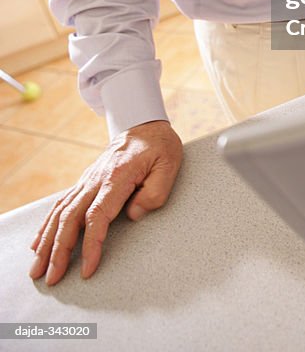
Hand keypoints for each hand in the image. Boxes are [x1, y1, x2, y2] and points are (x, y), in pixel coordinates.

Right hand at [29, 119, 181, 285]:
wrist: (144, 123)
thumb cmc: (158, 146)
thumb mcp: (168, 164)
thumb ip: (155, 192)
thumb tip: (133, 215)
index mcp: (117, 177)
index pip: (98, 215)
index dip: (91, 244)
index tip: (87, 268)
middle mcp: (96, 179)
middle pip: (71, 218)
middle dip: (58, 250)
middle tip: (52, 278)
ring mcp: (87, 180)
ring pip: (60, 212)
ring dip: (47, 241)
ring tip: (38, 268)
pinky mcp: (85, 182)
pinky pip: (60, 204)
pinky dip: (47, 225)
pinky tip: (39, 243)